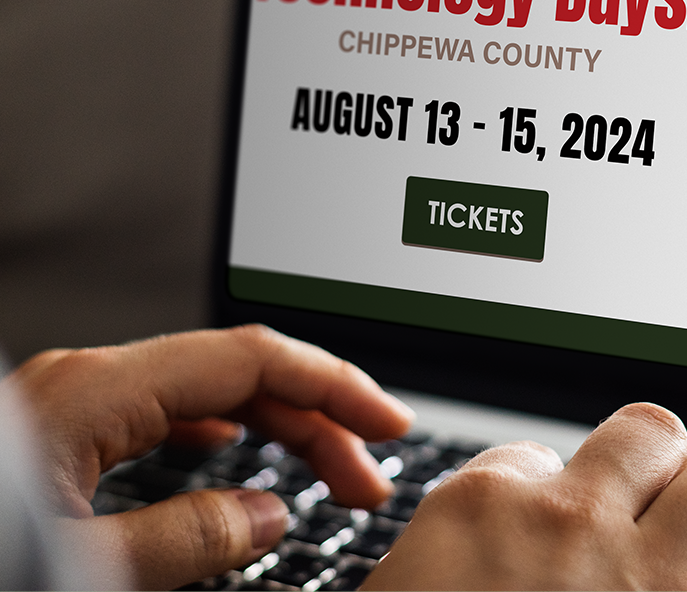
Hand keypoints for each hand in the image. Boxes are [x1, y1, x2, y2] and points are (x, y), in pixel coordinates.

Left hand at [7, 325, 413, 588]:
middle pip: (236, 371)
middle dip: (315, 417)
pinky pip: (162, 415)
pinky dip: (218, 436)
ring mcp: (70, 402)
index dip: (335, 385)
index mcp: (97, 390)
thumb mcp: (78, 570)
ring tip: (320, 474)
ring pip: (202, 392)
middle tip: (367, 474)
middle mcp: (87, 380)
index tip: (388, 424)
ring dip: (272, 428)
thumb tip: (266, 515)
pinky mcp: (55, 435)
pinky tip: (232, 463)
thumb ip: (185, 540)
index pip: (252, 358)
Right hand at [365, 403, 686, 591]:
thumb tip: (492, 558)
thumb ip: (450, 566)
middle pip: (649, 434)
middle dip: (653, 476)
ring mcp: (643, 581)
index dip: (544, 503)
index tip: (537, 550)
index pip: (533, 457)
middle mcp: (569, 526)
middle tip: (636, 533)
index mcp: (478, 511)